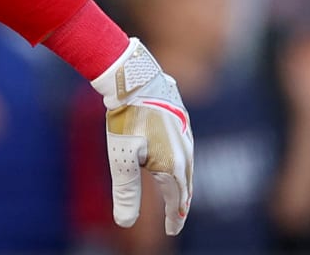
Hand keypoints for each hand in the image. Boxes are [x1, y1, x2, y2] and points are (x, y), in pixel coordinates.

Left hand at [96, 39, 194, 234]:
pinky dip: (181, 162)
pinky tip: (174, 159)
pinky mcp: (181, 118)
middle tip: (175, 218)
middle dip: (180, 203)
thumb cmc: (127, 118)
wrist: (135, 78)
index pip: (177, 200)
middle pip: (185, 185)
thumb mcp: (122, 159)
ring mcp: (186, 133)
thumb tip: (124, 224)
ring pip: (187, 165)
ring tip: (176, 193)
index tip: (172, 231)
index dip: (173, 218)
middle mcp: (186, 151)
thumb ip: (126, 192)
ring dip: (182, 182)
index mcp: (175, 165)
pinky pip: (185, 147)